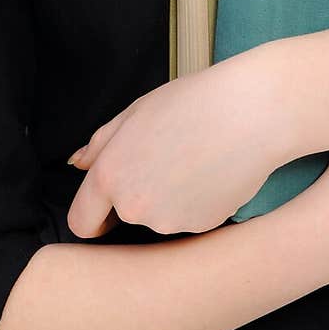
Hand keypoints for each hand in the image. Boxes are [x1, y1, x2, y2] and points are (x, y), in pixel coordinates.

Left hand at [66, 48, 285, 237]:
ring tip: (193, 158)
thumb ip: (100, 143)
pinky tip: (211, 172)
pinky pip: (188, 218)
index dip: (91, 216)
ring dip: (167, 197)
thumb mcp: (136, 111)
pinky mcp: (200, 227)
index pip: (82, 221)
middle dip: (136, 196)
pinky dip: (194, 202)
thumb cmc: (193, 102)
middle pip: (124, 216)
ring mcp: (170, 221)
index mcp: (111, 175)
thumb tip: (78, 165)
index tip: (103, 210)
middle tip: (164, 159)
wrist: (250, 113)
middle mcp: (135, 206)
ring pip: (158, 217)